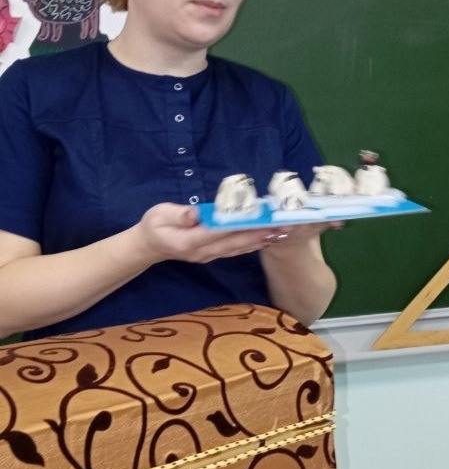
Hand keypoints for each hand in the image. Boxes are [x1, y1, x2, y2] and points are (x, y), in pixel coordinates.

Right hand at [134, 202, 282, 264]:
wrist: (149, 246)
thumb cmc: (154, 225)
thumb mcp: (159, 215)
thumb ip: (178, 214)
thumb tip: (195, 213)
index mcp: (190, 240)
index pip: (219, 232)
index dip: (240, 226)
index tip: (258, 220)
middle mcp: (203, 251)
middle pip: (234, 243)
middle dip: (258, 235)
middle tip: (280, 227)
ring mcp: (208, 255)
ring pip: (237, 249)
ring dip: (259, 241)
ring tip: (280, 233)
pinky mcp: (212, 255)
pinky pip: (234, 251)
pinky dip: (251, 245)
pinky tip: (265, 240)